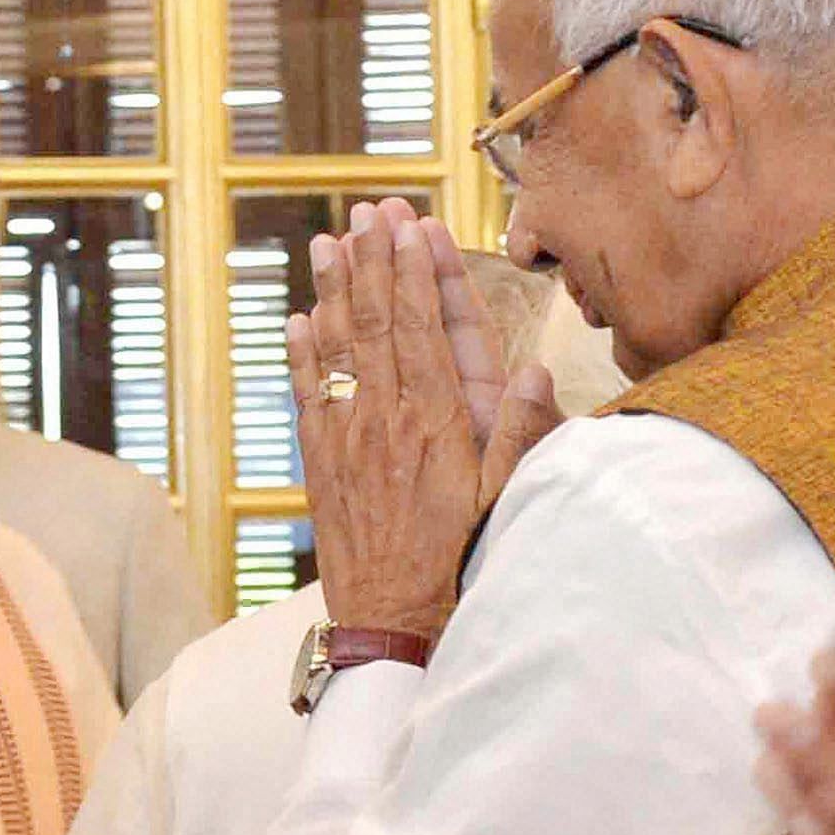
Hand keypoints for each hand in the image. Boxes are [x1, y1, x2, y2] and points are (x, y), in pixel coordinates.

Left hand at [288, 202, 556, 641]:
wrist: (394, 623)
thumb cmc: (460, 563)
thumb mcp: (506, 500)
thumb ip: (520, 435)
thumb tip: (536, 370)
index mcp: (436, 422)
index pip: (421, 327)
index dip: (414, 270)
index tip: (410, 224)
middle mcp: (385, 420)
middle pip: (375, 322)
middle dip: (373, 260)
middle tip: (368, 210)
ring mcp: (348, 440)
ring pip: (337, 349)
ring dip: (332, 291)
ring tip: (328, 241)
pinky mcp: (322, 465)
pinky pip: (309, 395)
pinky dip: (303, 354)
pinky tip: (298, 319)